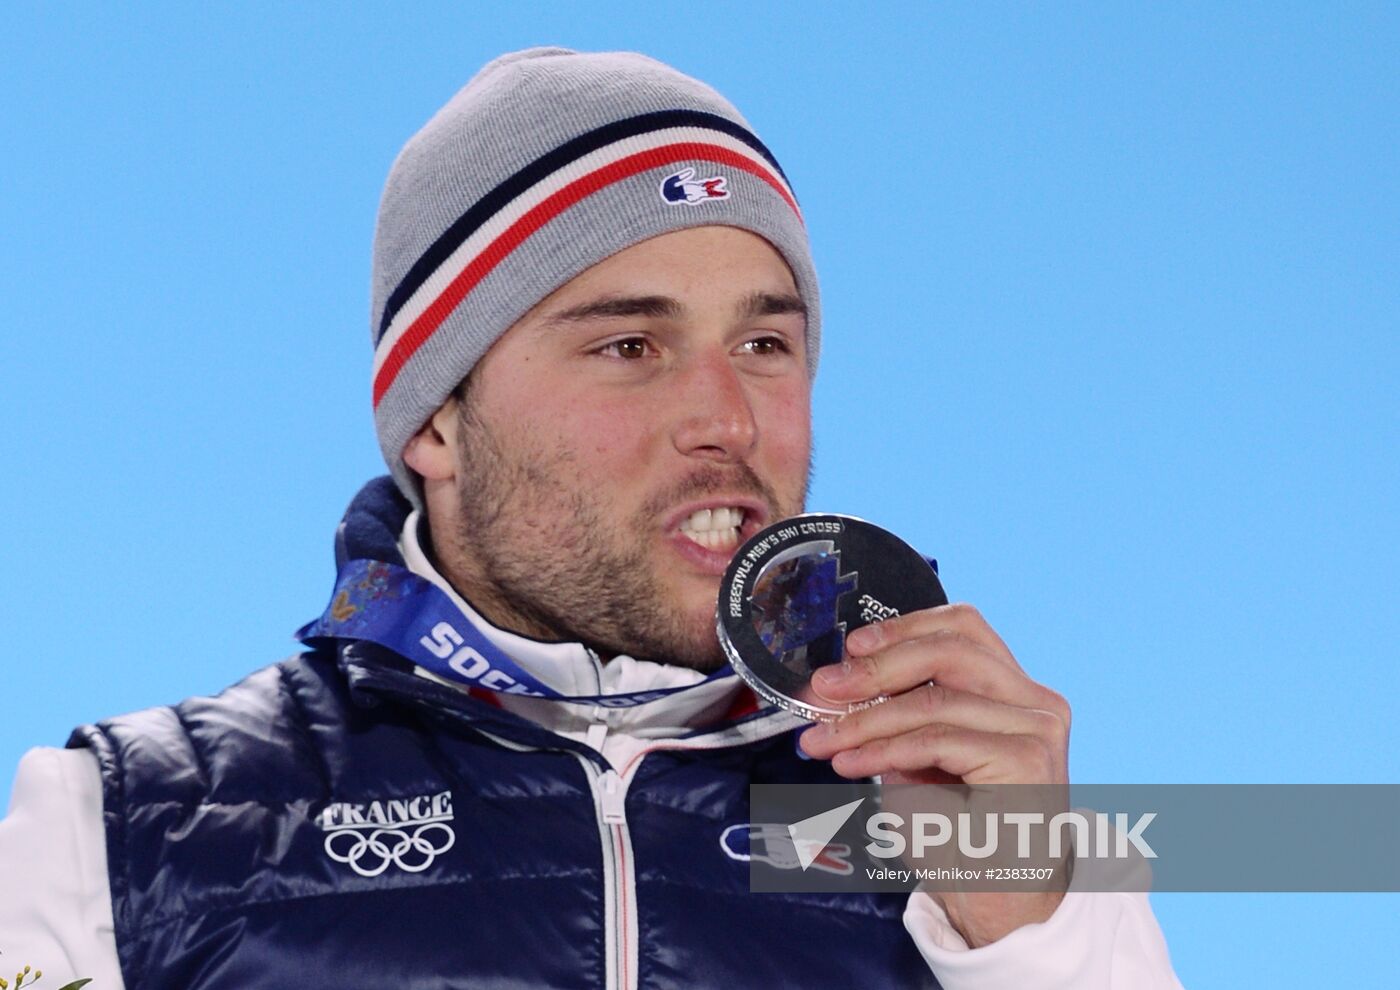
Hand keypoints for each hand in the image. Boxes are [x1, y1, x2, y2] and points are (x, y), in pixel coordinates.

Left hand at [797, 603, 1071, 946]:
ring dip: (866, 719)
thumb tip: (837, 684)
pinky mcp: (1026, 761)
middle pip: (950, 649)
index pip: (962, 627)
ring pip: (935, 699)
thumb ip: (895, 714)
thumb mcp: (918, 757)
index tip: (850, 646)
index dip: (902, 628)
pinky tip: (851, 762)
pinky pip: (938, 739)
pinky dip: (883, 748)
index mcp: (1014, 690)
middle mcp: (1034, 701)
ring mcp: (1036, 728)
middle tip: (824, 689)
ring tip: (823, 739)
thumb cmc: (959, 834)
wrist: (999, 904)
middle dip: (875, 667)